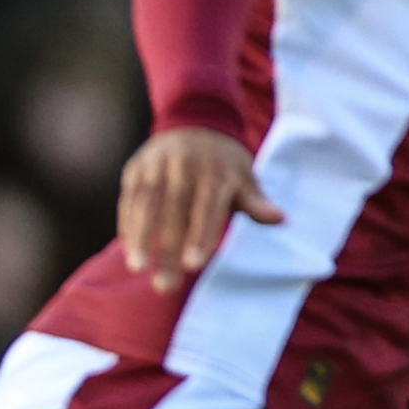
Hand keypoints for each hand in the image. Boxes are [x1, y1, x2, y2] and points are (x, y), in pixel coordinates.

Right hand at [116, 127, 280, 291]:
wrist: (193, 122)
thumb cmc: (224, 163)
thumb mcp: (245, 178)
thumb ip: (256, 202)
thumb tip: (280, 218)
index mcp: (215, 171)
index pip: (207, 207)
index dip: (200, 236)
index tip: (193, 265)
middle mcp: (184, 165)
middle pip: (174, 212)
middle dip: (167, 250)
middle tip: (165, 286)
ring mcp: (156, 165)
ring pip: (146, 204)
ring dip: (140, 237)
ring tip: (137, 268)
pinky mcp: (136, 167)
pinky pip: (130, 197)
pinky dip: (128, 223)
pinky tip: (130, 249)